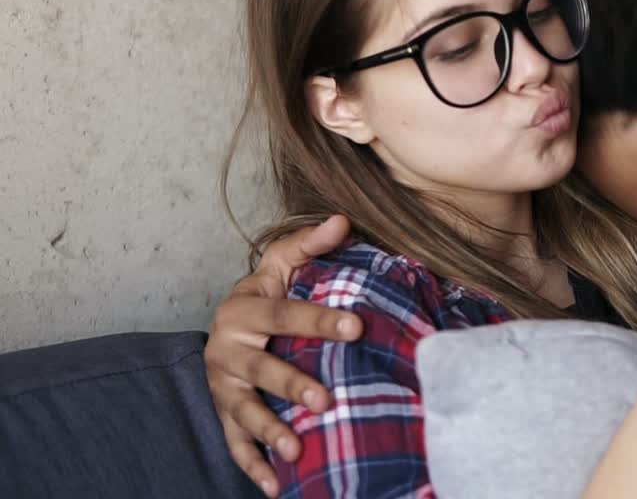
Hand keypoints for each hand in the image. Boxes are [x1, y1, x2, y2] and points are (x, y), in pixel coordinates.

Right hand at [203, 215, 360, 496]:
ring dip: (269, 431)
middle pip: (261, 369)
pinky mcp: (224, 414)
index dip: (319, 321)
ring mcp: (223, 386)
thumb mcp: (281, 264)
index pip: (285, 315)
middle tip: (325, 399)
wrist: (226, 325)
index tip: (357, 327)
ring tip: (296, 448)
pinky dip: (253, 466)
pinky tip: (276, 486)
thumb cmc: (265, 294)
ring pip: (244, 411)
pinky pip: (235, 443)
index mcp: (243, 310)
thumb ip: (309, 245)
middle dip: (292, 384)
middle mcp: (226, 350)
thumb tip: (342, 220)